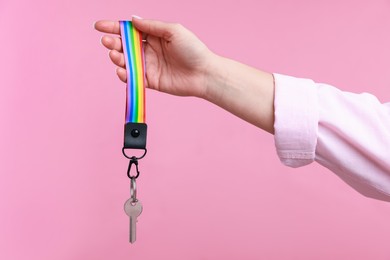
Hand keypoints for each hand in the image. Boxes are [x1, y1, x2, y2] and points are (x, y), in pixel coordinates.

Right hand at [94, 17, 215, 97]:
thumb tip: (133, 19)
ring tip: (114, 55)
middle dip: (113, 43)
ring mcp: (149, 66)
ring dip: (117, 58)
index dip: (113, 28)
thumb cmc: (193, 50)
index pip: (130, 31)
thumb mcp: (173, 31)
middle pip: (125, 46)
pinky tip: (121, 71)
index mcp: (154, 36)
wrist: (204, 74)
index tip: (99, 26)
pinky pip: (134, 78)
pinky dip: (125, 75)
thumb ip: (152, 26)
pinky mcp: (151, 81)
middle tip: (107, 42)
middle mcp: (149, 50)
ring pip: (126, 62)